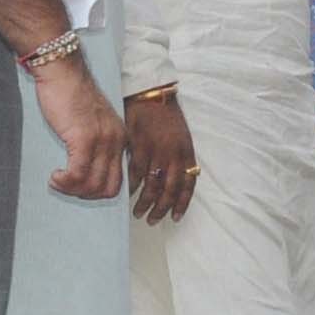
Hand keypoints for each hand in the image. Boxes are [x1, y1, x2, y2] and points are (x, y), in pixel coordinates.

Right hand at [33, 53, 126, 199]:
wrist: (62, 70)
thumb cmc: (69, 93)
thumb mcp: (90, 122)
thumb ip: (94, 143)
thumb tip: (84, 169)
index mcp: (119, 138)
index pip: (118, 179)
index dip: (97, 190)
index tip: (79, 186)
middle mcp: (115, 141)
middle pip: (108, 188)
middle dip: (85, 194)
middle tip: (66, 186)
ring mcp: (101, 140)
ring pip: (93, 184)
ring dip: (72, 190)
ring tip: (58, 181)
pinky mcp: (84, 138)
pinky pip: (78, 174)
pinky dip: (65, 181)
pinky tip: (55, 176)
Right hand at [125, 92, 198, 224]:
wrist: (151, 94)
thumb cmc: (165, 116)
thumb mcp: (181, 137)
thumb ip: (178, 159)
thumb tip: (171, 180)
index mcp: (186, 153)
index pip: (187, 185)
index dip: (181, 204)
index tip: (175, 218)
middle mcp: (174, 155)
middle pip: (169, 190)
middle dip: (161, 209)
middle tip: (152, 220)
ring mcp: (157, 151)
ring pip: (152, 185)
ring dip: (145, 203)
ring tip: (138, 212)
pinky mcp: (140, 146)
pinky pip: (136, 173)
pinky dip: (132, 187)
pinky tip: (127, 194)